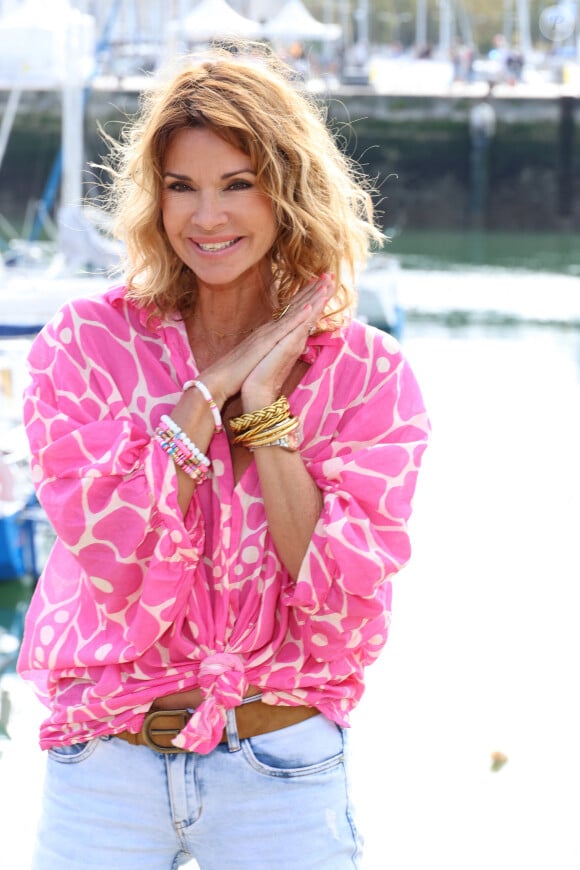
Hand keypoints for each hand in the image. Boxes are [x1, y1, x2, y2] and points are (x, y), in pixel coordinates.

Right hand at [200, 274, 332, 407]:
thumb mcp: (255, 356)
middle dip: (312, 290)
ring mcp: (267, 334)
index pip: (290, 311)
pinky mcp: (265, 343)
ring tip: (325, 283)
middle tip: (329, 275)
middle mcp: (269, 328)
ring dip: (310, 297)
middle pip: (294, 305)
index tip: (318, 285)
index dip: (305, 297)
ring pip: (293, 312)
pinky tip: (309, 308)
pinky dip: (297, 318)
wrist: (219, 379)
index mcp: (268, 332)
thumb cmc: (236, 371)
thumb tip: (274, 345)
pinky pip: (284, 329)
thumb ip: (265, 348)